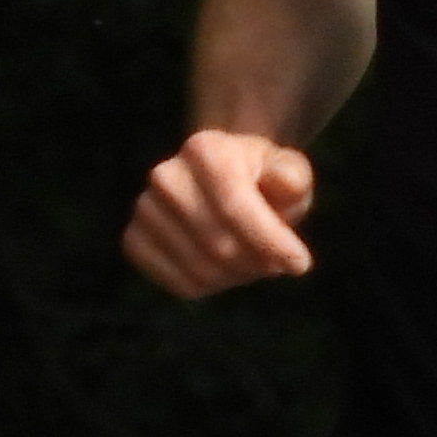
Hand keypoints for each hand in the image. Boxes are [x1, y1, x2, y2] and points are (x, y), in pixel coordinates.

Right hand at [122, 129, 318, 296]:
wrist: (222, 183)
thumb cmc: (264, 182)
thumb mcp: (288, 172)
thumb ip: (292, 177)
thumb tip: (283, 184)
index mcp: (204, 150)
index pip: (235, 206)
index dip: (272, 242)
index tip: (301, 264)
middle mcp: (166, 176)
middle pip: (219, 244)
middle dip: (259, 264)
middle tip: (276, 262)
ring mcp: (145, 209)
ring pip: (201, 269)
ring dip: (238, 277)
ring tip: (252, 261)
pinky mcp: (135, 240)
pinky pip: (179, 283)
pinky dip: (211, 287)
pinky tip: (224, 270)